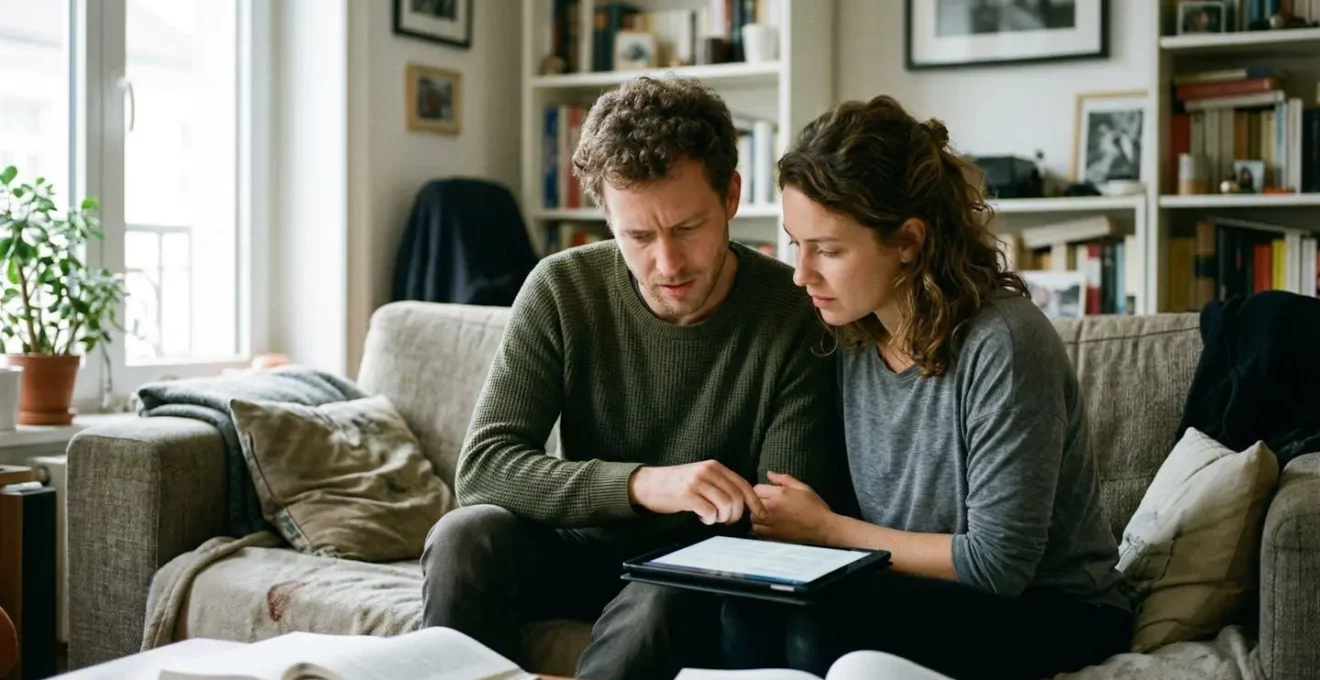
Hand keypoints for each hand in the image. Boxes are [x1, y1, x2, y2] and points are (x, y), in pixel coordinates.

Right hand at [629, 461, 765, 525]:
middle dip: (736, 515)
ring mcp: (697, 482)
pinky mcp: (687, 495)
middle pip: (736, 498)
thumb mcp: (700, 476)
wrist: (648, 484)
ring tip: (712, 517)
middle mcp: (707, 471)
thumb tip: (743, 502)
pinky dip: (709, 520)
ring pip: (725, 505)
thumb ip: (720, 484)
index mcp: (714, 466)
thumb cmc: (676, 484)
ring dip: (722, 518)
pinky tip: (701, 517)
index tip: (760, 514)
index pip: (743, 484)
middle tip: (726, 520)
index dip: (755, 502)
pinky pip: (709, 512)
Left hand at [752, 472, 835, 543]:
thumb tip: (769, 474)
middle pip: (752, 501)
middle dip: (759, 500)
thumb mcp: (803, 487)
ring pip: (752, 516)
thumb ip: (784, 479)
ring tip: (768, 513)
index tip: (768, 493)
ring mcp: (771, 522)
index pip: (757, 488)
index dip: (762, 490)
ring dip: (757, 513)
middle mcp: (772, 508)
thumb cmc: (815, 507)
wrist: (823, 527)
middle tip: (769, 503)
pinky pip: (756, 529)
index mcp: (779, 494)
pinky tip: (768, 523)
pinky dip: (759, 526)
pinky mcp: (772, 534)